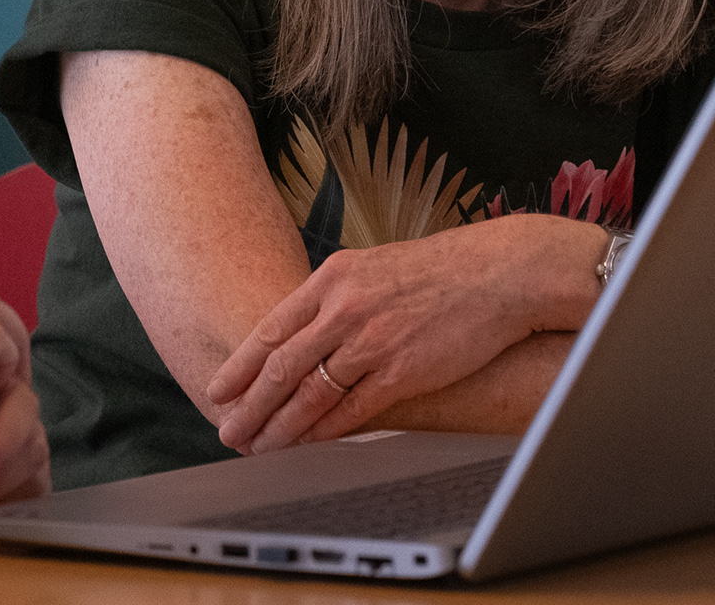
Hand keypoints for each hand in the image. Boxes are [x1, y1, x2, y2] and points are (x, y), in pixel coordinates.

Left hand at [205, 214, 605, 454]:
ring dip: (281, 425)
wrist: (498, 273)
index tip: (216, 390)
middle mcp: (344, 308)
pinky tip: (307, 443)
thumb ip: (334, 297)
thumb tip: (302, 328)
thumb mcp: (371, 268)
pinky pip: (353, 408)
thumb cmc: (438, 272)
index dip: (238, 365)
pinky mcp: (404, 370)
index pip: (270, 328)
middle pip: (281, 366)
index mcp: (331, 280)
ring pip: (311, 392)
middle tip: (227, 430)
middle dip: (249, 404)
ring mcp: (372, 340)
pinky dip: (325, 430)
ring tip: (259, 445)